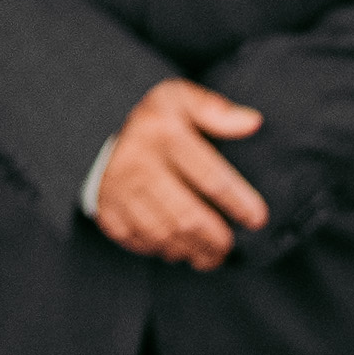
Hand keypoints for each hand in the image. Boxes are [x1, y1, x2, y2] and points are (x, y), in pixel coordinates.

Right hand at [93, 78, 267, 272]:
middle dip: (215, 239)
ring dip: (192, 251)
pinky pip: (140, 242)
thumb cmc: (154, 119)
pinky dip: (163, 251)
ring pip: (164, 235)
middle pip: (187, 217)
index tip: (258, 219)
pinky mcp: (108, 211)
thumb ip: (216, 110)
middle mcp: (139, 163)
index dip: (238, 203)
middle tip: (230, 246)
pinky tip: (179, 250)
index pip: (211, 177)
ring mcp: (119, 190)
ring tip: (211, 255)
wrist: (94, 128)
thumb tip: (252, 122)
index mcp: (163, 133)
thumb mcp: (181, 99)